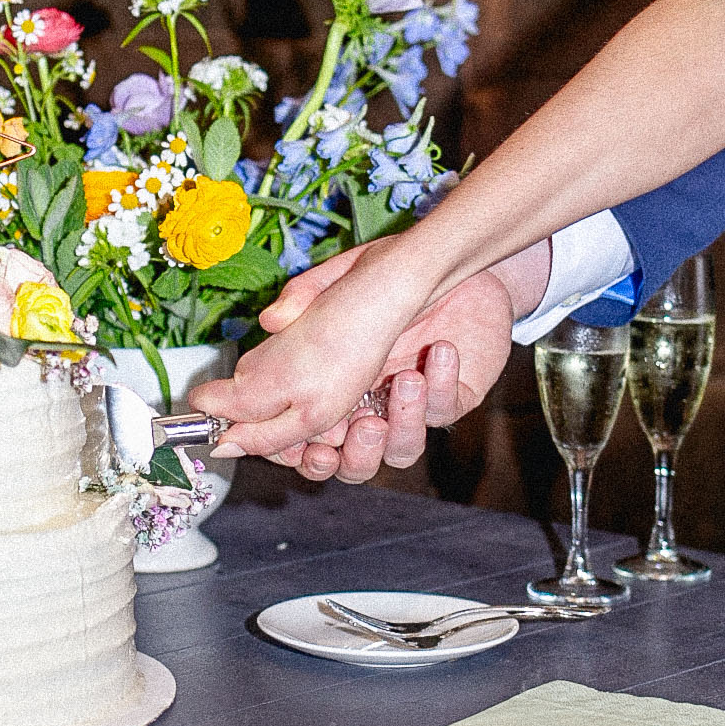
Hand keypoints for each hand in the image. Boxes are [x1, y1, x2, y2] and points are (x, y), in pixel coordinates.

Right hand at [281, 271, 517, 481]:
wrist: (454, 261)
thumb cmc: (391, 269)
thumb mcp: (344, 274)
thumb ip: (306, 294)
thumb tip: (269, 321)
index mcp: (337, 388)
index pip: (311, 440)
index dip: (301, 452)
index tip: (298, 444)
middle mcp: (374, 405)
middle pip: (353, 464)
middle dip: (351, 459)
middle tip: (359, 430)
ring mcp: (415, 407)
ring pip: (402, 452)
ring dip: (402, 426)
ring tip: (406, 382)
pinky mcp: (455, 396)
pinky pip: (446, 410)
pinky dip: (442, 387)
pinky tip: (442, 352)